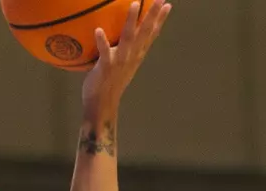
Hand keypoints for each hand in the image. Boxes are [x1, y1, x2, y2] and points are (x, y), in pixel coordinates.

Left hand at [81, 1, 171, 116]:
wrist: (102, 104)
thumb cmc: (110, 82)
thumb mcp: (122, 62)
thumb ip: (124, 48)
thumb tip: (123, 33)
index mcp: (137, 55)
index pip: (151, 34)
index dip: (160, 20)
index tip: (167, 4)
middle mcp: (132, 56)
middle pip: (145, 32)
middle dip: (153, 15)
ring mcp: (120, 61)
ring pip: (128, 38)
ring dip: (131, 21)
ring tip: (134, 4)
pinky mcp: (106, 67)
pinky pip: (104, 52)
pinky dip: (102, 41)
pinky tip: (98, 30)